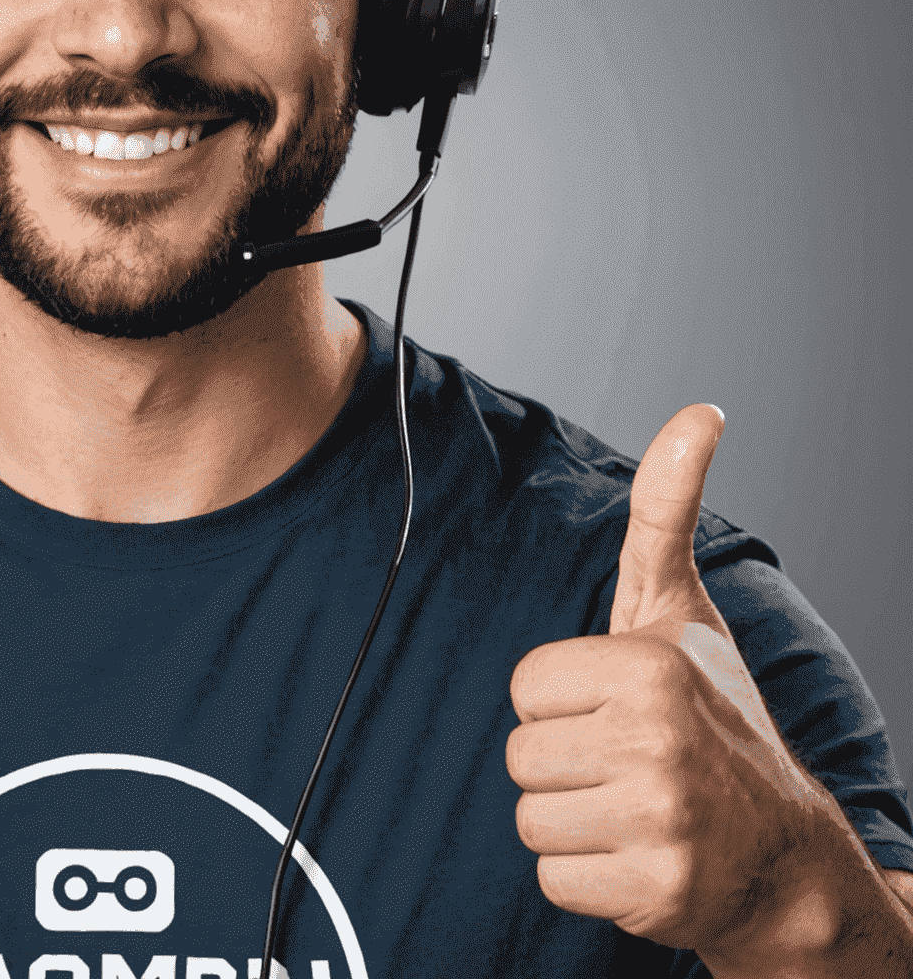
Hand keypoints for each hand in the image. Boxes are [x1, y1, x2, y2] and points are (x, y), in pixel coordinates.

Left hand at [505, 405, 854, 962]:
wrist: (784, 855)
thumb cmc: (717, 718)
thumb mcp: (680, 609)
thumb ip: (665, 509)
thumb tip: (700, 411)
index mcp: (649, 667)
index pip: (525, 686)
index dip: (561, 699)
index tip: (615, 705)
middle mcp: (658, 742)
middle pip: (520, 754)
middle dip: (563, 760)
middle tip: (625, 761)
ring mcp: (661, 822)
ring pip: (530, 818)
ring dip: (570, 820)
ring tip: (629, 805)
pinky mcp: (655, 892)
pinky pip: (551, 877)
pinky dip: (584, 874)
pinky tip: (636, 855)